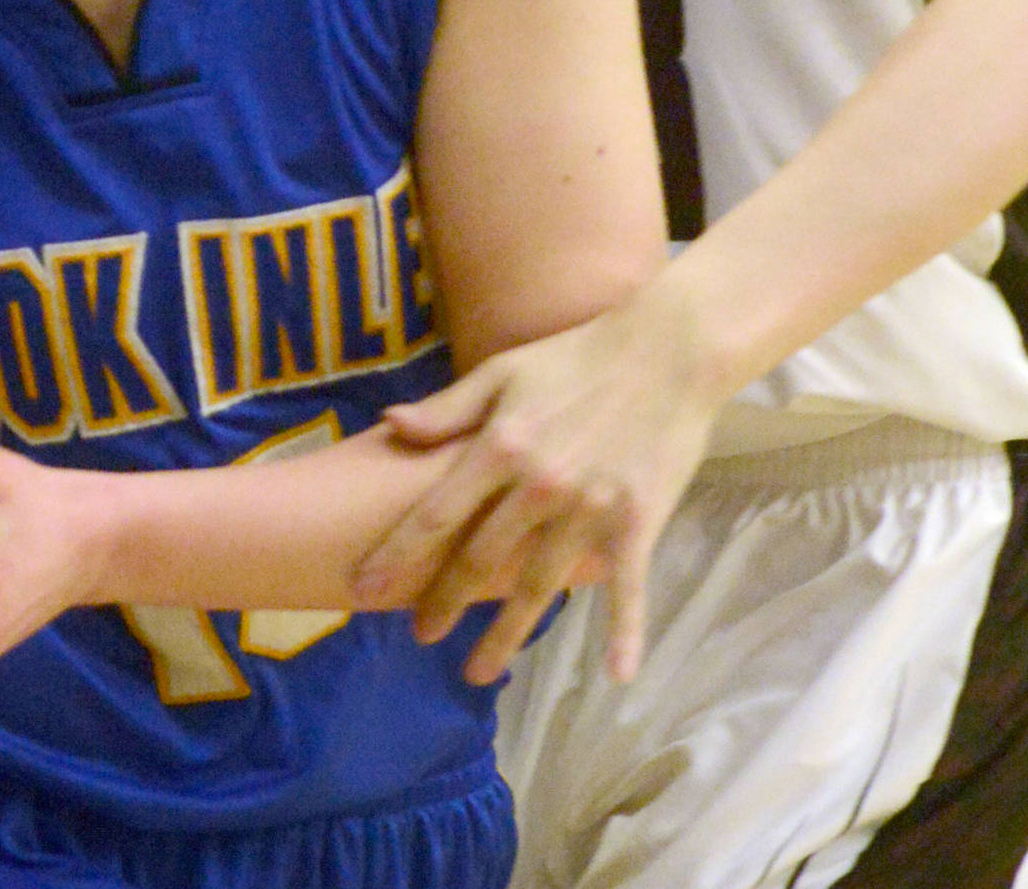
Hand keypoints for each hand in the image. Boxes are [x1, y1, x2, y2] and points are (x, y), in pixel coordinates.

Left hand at [350, 292, 720, 685]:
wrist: (665, 349)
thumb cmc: (576, 357)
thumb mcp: (503, 371)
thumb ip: (447, 408)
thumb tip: (389, 425)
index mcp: (500, 445)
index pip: (435, 514)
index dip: (395, 556)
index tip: (362, 588)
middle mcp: (539, 484)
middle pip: (480, 560)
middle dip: (443, 602)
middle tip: (419, 636)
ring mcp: (590, 508)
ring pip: (538, 586)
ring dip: (506, 634)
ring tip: (477, 672)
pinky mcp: (638, 521)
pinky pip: (627, 586)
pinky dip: (624, 632)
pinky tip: (619, 677)